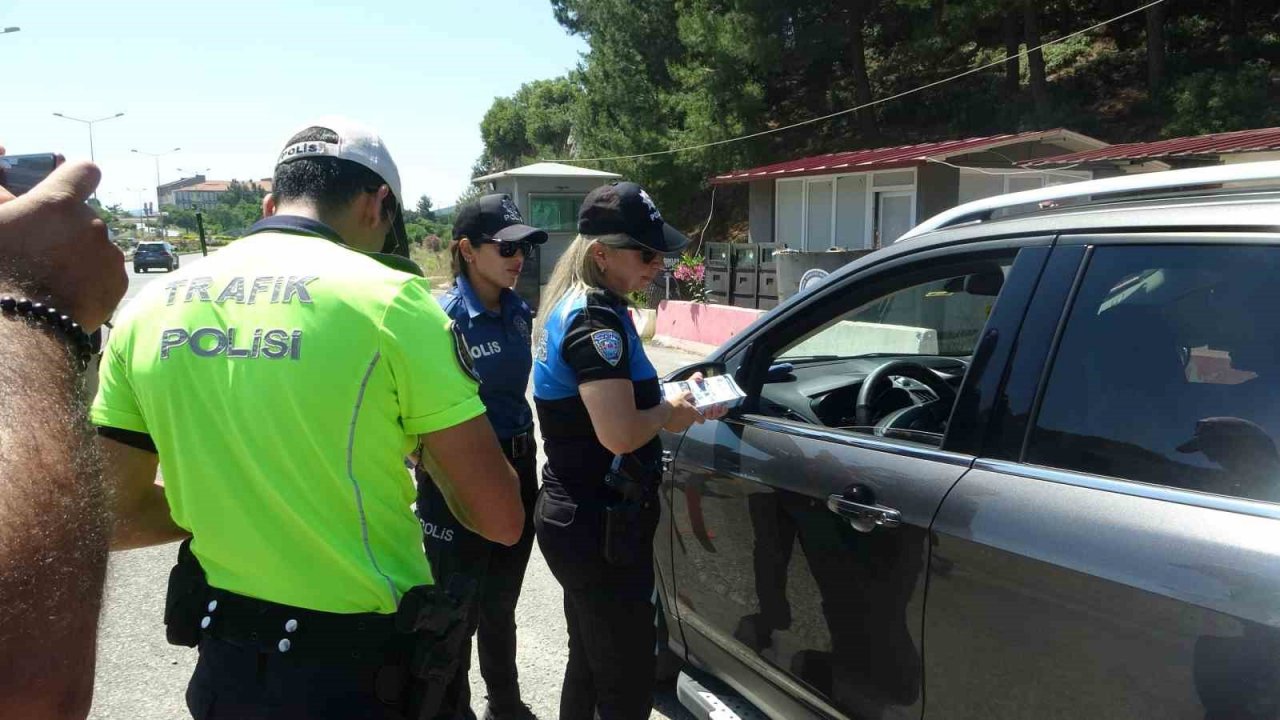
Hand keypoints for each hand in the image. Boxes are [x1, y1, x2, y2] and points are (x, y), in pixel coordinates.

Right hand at [0, 148, 124, 330]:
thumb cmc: (1, 271)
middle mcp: (92, 223)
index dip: (76, 178)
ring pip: (96, 246)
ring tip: (53, 278)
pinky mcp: (119, 282)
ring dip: (81, 256)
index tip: (67, 190)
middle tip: (42, 251)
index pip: (84, 171)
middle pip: (85, 216)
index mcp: (58, 202)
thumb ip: (4, 199)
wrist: (24, 326)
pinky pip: (107, 273)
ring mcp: (109, 253)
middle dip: (68, 228)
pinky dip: (92, 280)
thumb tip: (10, 190)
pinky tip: (69, 293)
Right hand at [662, 392, 704, 433]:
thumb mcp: (682, 395)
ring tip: (675, 413)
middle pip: (692, 420)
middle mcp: (690, 422)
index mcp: (693, 414)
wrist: (662, 415)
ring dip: (683, 419)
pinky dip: (677, 423)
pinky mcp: (677, 430)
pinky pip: (679, 426)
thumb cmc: (673, 405)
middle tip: (682, 409)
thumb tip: (692, 397)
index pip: (702, 419)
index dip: (700, 416)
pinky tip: (672, 418)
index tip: (695, 413)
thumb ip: (689, 395)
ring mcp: (684, 427)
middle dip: (689, 415)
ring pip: (686, 423)